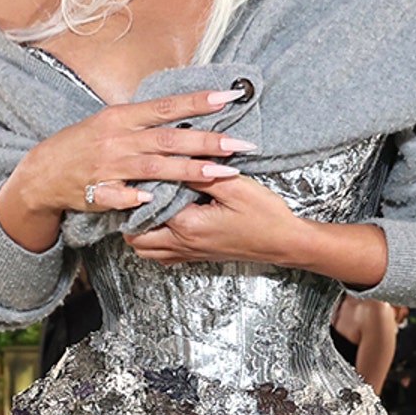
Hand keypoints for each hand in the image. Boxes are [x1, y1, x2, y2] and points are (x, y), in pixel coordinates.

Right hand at [8, 88, 253, 216]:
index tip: (229, 98)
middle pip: (169, 138)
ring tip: (221, 172)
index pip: (167, 106)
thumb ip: (146, 120)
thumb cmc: (83, 143)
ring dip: (189, 170)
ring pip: (154, 167)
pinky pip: (121, 195)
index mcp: (122, 117)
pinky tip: (157, 199)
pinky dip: (138, 196)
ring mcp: (108, 166)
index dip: (199, 101)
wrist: (42, 171)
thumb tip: (184, 114)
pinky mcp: (98, 191)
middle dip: (208, 141)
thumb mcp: (112, 122)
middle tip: (241, 143)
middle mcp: (118, 139)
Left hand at [121, 174, 302, 265]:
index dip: (144, 186)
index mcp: (187, 224)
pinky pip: (161, 255)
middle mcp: (182, 243)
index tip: (146, 169)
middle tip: (139, 190)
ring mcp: (188, 253)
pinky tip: (163, 224)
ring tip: (147, 206)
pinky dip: (153, 242)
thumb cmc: (265, 216)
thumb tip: (179, 158)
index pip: (149, 204)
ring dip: (139, 230)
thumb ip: (203, 173)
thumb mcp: (235, 187)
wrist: (284, 242)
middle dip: (131, 213)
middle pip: (136, 235)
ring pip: (145, 249)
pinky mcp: (196, 257)